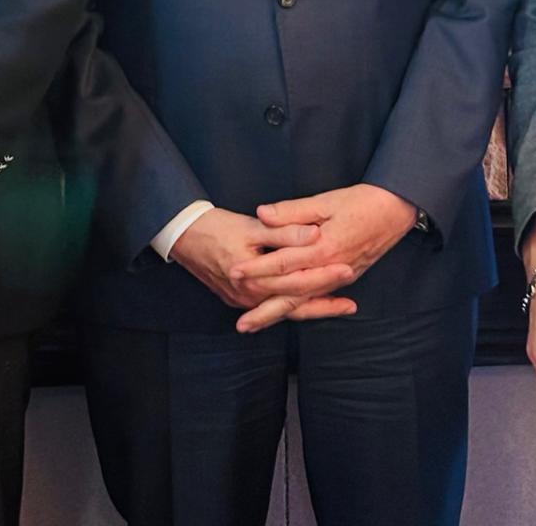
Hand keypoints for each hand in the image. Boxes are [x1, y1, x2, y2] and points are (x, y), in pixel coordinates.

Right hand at [169, 207, 356, 325]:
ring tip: (339, 308)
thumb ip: (285, 231)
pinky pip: (273, 308)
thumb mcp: (252, 226)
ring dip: (312, 309)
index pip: (298, 281)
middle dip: (325, 302)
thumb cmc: (216, 227)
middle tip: (352, 303)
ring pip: (285, 310)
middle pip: (295, 303)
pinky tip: (307, 305)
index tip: (348, 270)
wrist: (182, 236)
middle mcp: (251, 297)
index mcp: (256, 279)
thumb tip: (314, 235)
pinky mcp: (240, 299)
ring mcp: (244, 302)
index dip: (325, 276)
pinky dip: (292, 307)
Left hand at [229, 184, 417, 332]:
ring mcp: (339, 277)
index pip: (283, 263)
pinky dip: (299, 310)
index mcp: (323, 248)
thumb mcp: (326, 200)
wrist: (396, 210)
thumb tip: (262, 214)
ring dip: (278, 314)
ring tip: (254, 325)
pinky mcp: (345, 278)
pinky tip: (284, 315)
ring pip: (304, 302)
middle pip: (291, 293)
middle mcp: (331, 269)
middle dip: (263, 306)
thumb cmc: (362, 202)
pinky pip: (317, 299)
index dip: (257, 269)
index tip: (234, 273)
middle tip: (239, 320)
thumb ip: (292, 211)